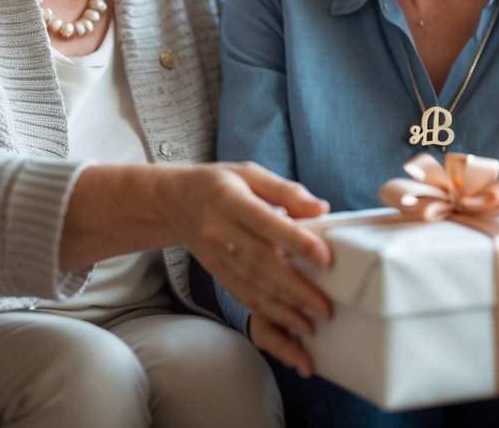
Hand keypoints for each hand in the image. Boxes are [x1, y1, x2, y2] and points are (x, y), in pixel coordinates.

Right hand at [157, 162, 333, 369]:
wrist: (174, 202)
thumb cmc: (219, 184)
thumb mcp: (250, 174)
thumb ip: (286, 190)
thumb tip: (320, 208)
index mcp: (229, 200)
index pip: (265, 222)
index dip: (295, 241)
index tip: (324, 257)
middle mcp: (219, 231)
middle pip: (259, 263)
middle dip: (294, 288)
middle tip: (323, 307)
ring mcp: (215, 255)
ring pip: (250, 286)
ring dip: (282, 309)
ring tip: (309, 325)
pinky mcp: (216, 272)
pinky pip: (240, 294)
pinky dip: (265, 311)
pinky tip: (286, 322)